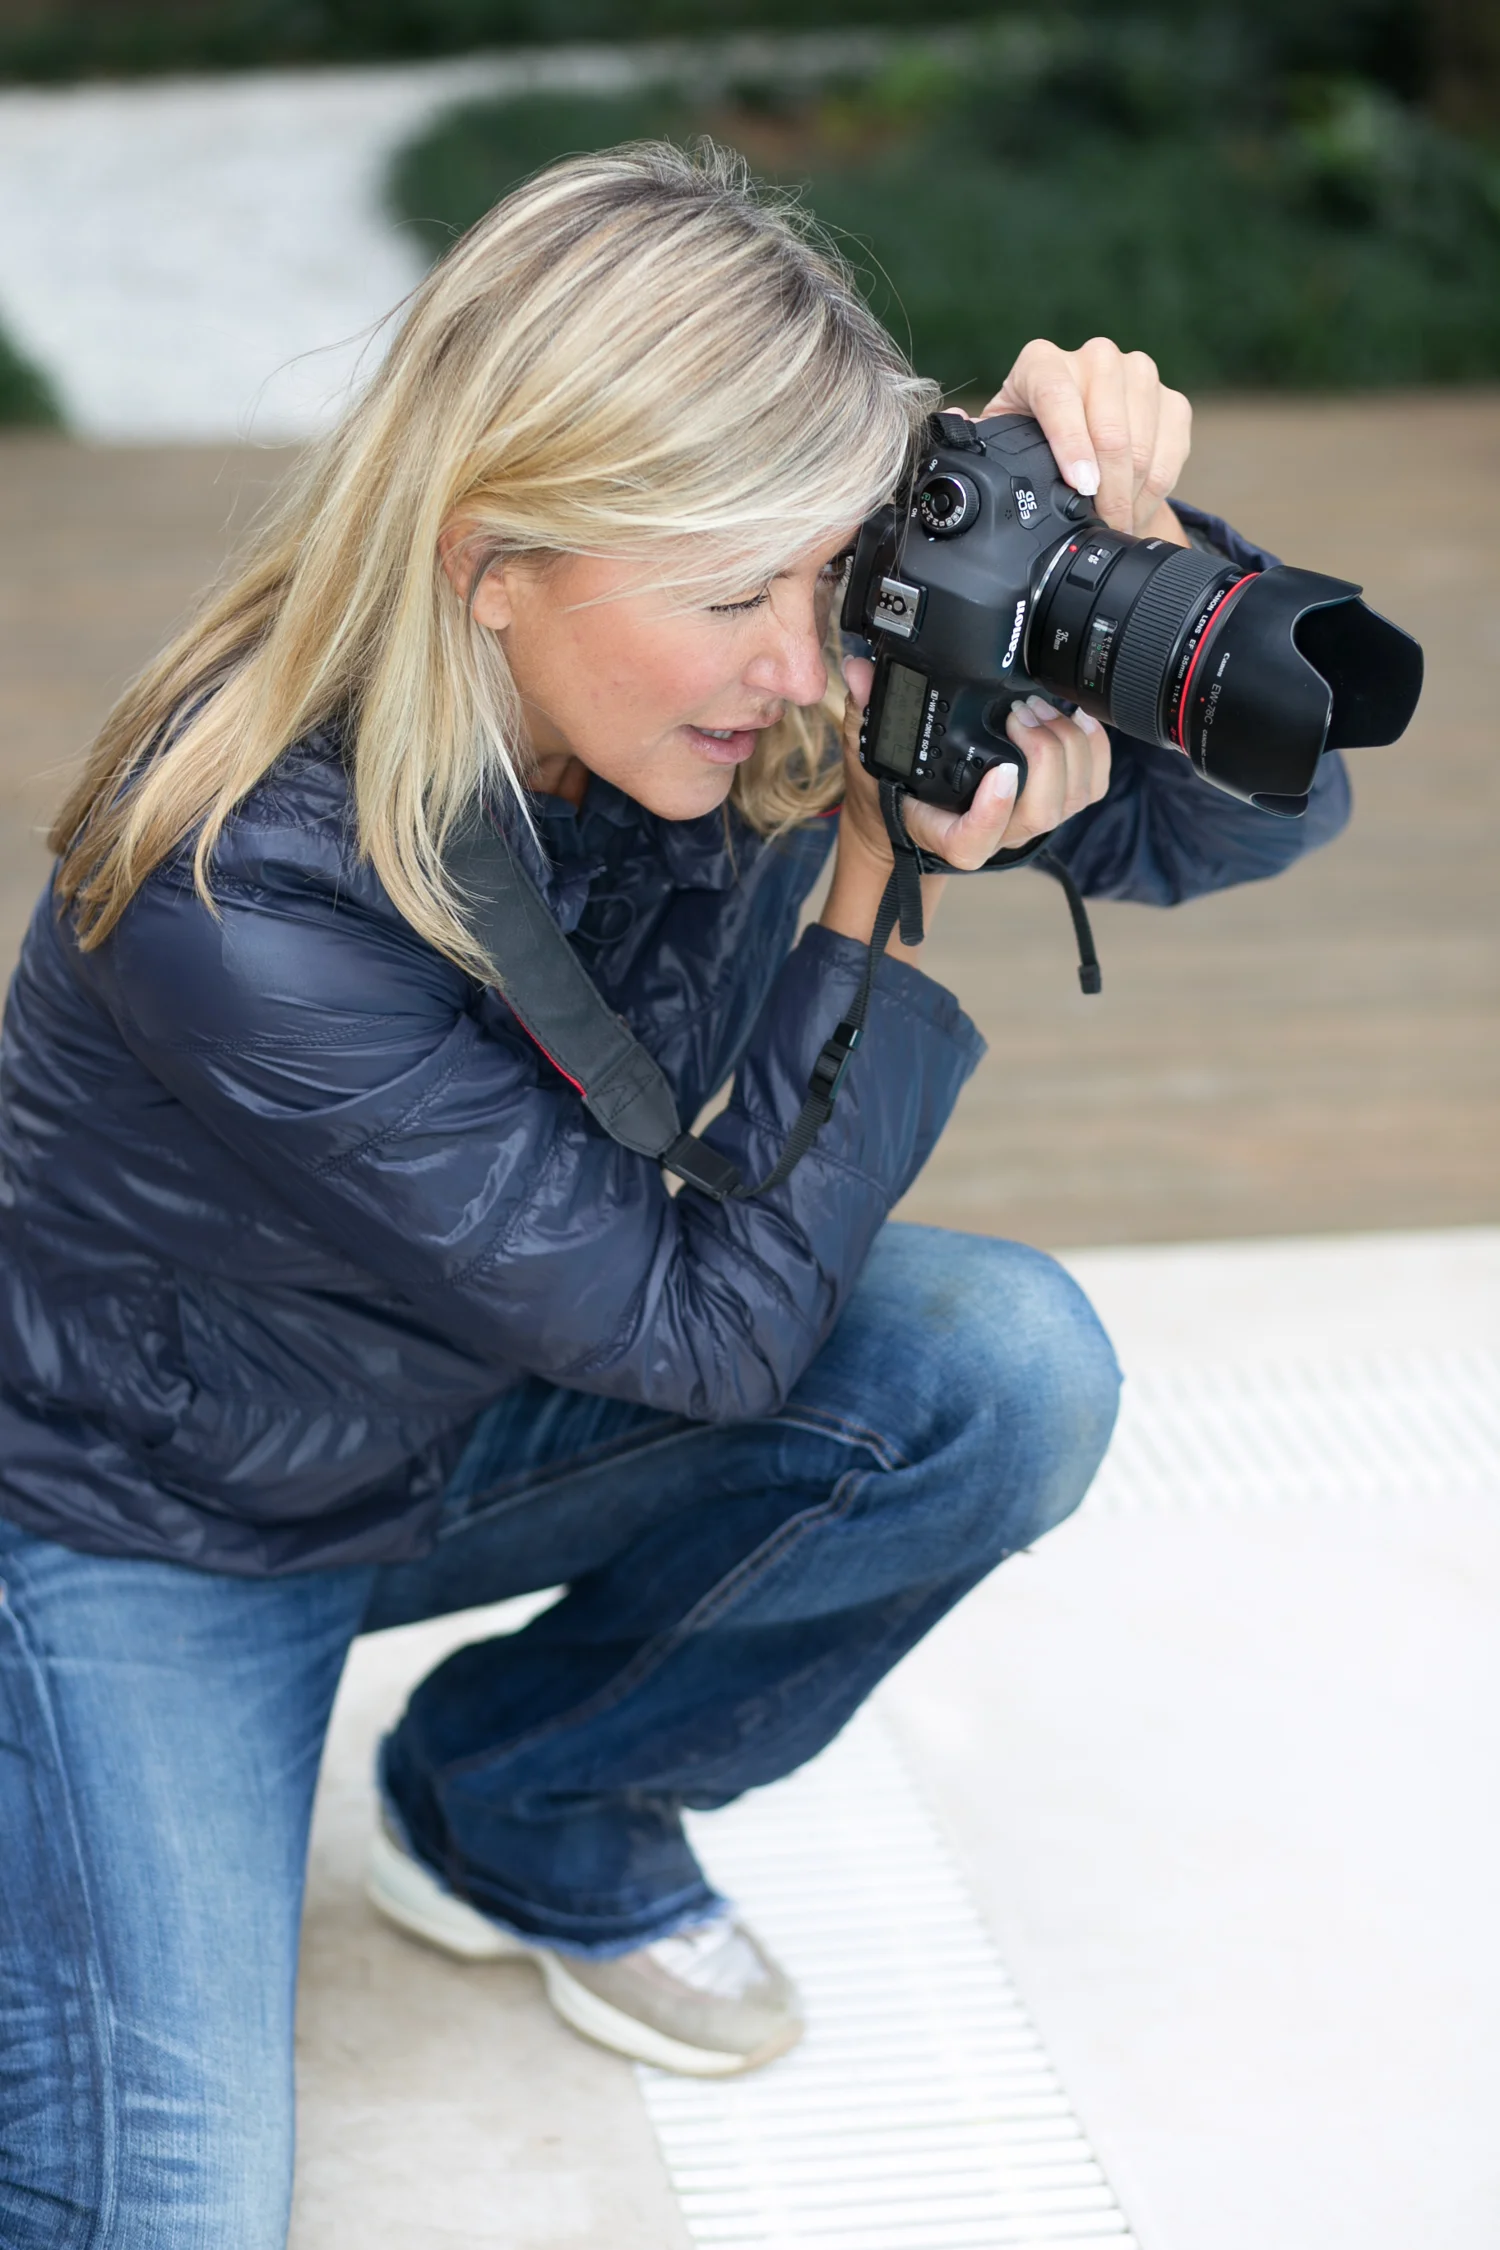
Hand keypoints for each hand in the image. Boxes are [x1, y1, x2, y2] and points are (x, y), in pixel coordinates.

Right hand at [820, 661, 1111, 957]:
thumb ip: (864, 714)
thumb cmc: (892, 791)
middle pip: (1038, 814)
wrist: (908, 818)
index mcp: (942, 830)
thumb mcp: (866, 754)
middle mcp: (991, 833)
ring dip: (1067, 748)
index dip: (993, 813)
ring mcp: (1024, 822)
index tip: (1003, 771)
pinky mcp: (1051, 805)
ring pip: (1070, 801)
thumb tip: (860, 670)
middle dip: (1044, 756)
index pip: (972, 842)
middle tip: (1021, 711)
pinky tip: (1080, 718)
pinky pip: (1090, 788)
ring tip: (1041, 708)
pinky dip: (1095, 752)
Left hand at [981, 337, 1191, 539]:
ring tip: (1117, 523)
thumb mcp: (1000, 437)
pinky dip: (1156, 488)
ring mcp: (1138, 374)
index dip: (1073, 446)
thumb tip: (956, 426)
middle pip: (1112, 430)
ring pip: (1143, 445)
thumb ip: (976, 436)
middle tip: (1102, 526)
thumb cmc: (1031, 434)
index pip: (1060, 399)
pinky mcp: (1170, 398)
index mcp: (1043, 363)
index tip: (1082, 486)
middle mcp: (1094, 358)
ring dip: (1132, 495)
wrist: (1080, 426)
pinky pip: (1172, 450)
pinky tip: (1137, 506)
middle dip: (1108, 491)